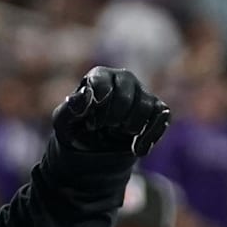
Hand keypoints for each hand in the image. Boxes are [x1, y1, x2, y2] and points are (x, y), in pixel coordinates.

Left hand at [52, 66, 169, 156]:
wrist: (93, 150)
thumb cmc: (75, 130)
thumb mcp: (64, 122)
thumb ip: (71, 107)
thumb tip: (86, 93)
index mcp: (99, 76)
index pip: (102, 82)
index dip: (97, 106)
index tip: (92, 124)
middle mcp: (123, 79)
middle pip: (126, 95)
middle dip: (114, 118)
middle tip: (103, 128)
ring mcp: (142, 93)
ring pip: (146, 106)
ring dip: (131, 127)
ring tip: (117, 133)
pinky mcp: (156, 109)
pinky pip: (162, 116)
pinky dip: (150, 136)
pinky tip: (138, 149)